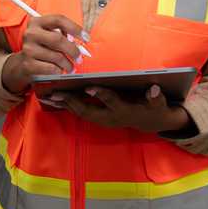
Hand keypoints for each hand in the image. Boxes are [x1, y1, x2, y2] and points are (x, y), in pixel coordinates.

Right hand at [1, 14, 88, 94]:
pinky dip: (59, 71)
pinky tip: (59, 70)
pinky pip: (51, 68)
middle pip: (58, 39)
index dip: (75, 28)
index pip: (59, 19)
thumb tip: (81, 44)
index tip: (86, 38)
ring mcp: (28, 49)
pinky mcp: (28, 64)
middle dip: (73, 50)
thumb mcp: (48, 36)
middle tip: (80, 57)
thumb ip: (63, 35)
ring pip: (57, 57)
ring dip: (68, 64)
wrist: (22, 64)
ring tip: (71, 67)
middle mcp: (30, 33)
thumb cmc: (41, 48)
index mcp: (37, 22)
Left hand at [59, 85, 191, 133]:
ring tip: (48, 95)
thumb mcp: (158, 104)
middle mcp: (111, 117)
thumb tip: (155, 89)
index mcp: (125, 111)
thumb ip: (156, 98)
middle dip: (71, 102)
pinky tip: (57, 98)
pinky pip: (80, 112)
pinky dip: (68, 106)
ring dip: (65, 105)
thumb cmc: (154, 109)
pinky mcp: (99, 118)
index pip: (111, 102)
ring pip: (81, 112)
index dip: (100, 95)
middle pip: (88, 110)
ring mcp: (103, 119)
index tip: (88, 86)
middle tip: (56, 93)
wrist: (151, 122)